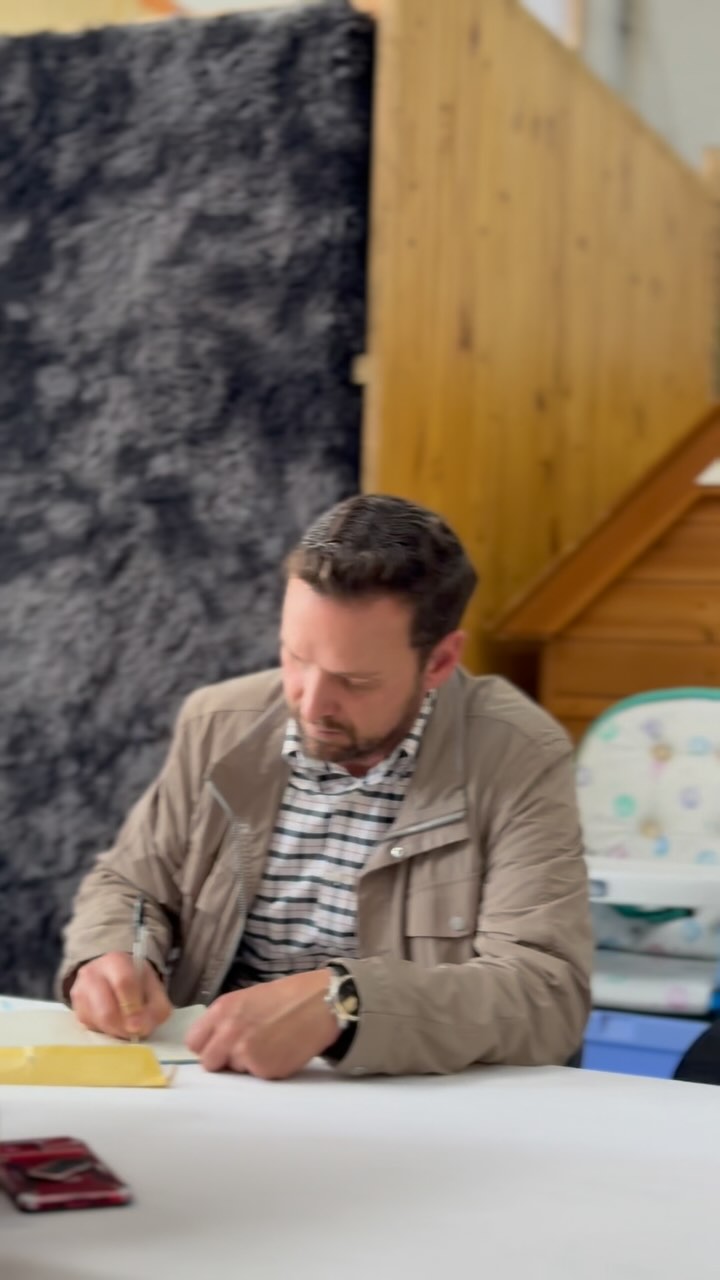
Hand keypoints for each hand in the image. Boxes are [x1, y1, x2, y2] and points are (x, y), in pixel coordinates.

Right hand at [70, 951, 172, 1040]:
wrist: (112, 976)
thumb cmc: (136, 982)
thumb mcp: (154, 989)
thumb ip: (156, 1008)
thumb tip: (140, 1029)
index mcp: (116, 961)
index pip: (124, 982)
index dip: (133, 1007)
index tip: (139, 1024)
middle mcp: (93, 973)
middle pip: (106, 1010)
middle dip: (123, 1026)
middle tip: (134, 1031)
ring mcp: (80, 991)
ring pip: (97, 1022)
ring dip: (115, 1030)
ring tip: (126, 1025)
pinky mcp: (76, 1009)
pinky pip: (90, 1027)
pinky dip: (105, 1030)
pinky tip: (113, 1021)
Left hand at [186, 970, 338, 1079]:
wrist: (320, 1004)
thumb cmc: (285, 997)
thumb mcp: (246, 998)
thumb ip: (224, 1020)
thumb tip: (211, 1043)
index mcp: (222, 1010)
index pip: (193, 1042)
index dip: (206, 1045)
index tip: (218, 1044)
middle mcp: (229, 1032)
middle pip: (209, 1062)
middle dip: (223, 1059)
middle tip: (244, 1049)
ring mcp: (246, 1053)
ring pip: (234, 1070)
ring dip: (246, 1064)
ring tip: (269, 1044)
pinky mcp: (264, 1070)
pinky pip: (256, 1076)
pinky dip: (266, 1068)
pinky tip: (280, 1051)